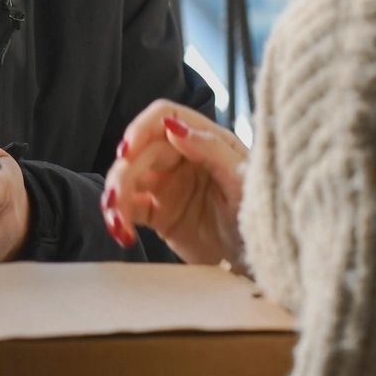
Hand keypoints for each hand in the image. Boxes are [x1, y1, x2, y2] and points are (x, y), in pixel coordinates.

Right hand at [100, 100, 247, 267]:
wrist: (260, 257)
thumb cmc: (261, 210)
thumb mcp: (243, 179)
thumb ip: (211, 149)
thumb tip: (174, 127)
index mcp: (204, 138)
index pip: (162, 118)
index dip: (139, 129)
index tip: (126, 151)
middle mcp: (181, 156)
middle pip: (139, 152)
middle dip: (122, 174)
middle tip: (115, 199)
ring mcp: (167, 185)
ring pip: (128, 179)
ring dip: (114, 196)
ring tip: (115, 221)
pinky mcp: (158, 213)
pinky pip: (129, 208)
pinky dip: (119, 218)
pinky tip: (121, 233)